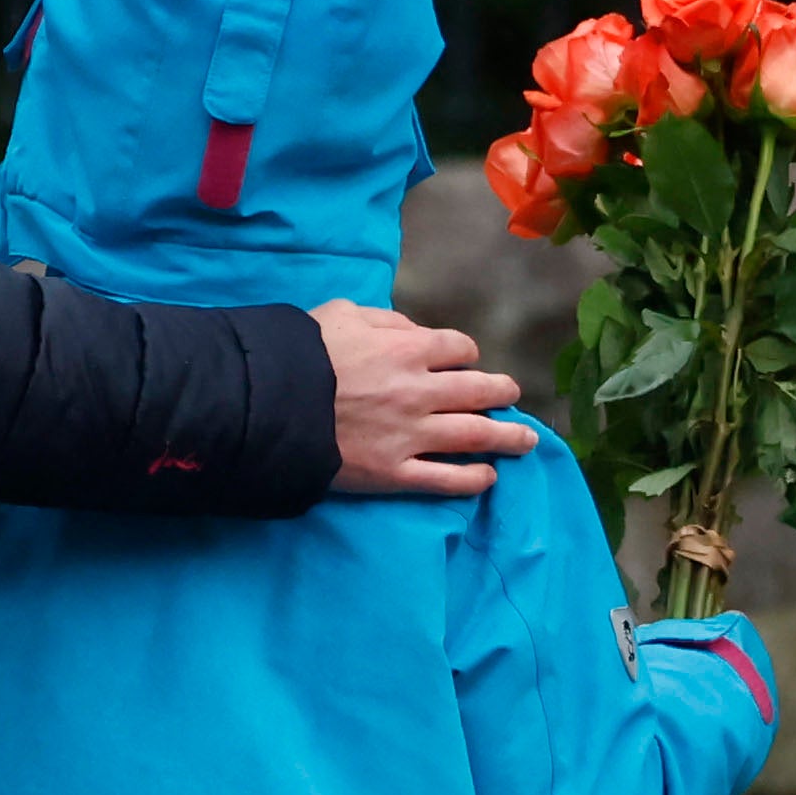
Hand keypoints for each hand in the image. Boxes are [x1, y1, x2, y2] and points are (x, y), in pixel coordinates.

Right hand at [316, 302, 540, 497]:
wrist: (268, 405)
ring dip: (508, 437)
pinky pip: (445, 479)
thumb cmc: (301, 355)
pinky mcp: (395, 472)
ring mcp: (411, 436)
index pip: (458, 349)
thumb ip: (383, 319)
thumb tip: (411, 331)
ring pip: (475, 436)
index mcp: (408, 349)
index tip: (465, 362)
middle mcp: (420, 392)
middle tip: (512, 397)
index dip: (466, 355)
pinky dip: (473, 479)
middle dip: (502, 393)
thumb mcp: (341, 314)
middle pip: (479, 391)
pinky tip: (489, 477)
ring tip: (527, 440)